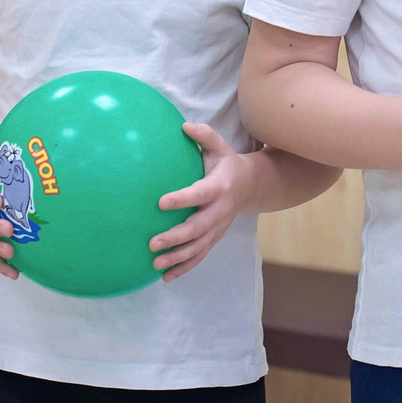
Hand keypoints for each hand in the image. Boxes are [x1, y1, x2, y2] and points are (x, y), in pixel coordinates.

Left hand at [151, 123, 249, 279]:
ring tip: (156, 263)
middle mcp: (220, 211)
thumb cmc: (225, 164)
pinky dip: (184, 267)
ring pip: (198, 247)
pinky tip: (165, 276)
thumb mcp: (219, 147)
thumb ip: (204, 136)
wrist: (248, 186)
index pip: (199, 194)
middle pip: (198, 228)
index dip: (181, 199)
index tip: (161, 202)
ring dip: (178, 257)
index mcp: (218, 188)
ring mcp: (218, 228)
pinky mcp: (214, 238)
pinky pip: (200, 255)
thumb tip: (184, 126)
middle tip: (152, 243)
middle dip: (176, 237)